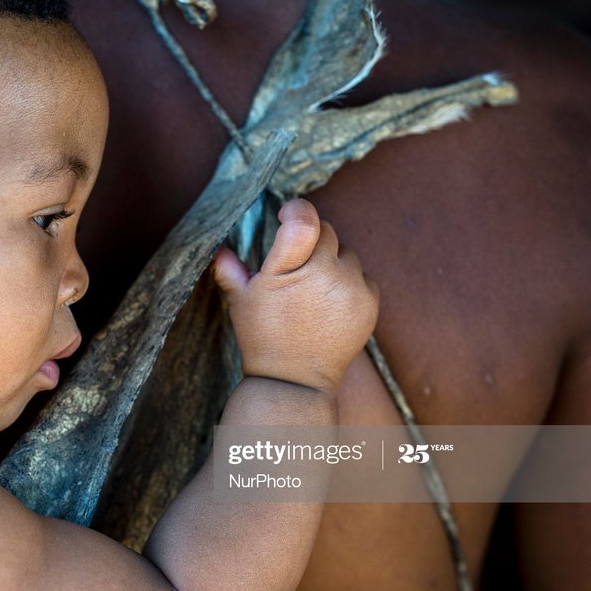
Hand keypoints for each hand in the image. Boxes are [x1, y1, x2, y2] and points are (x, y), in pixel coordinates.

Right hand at [212, 198, 377, 391]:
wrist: (295, 381)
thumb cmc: (262, 338)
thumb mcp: (240, 301)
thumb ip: (229, 269)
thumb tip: (220, 249)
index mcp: (288, 270)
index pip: (304, 220)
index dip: (296, 209)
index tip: (287, 214)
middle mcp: (324, 274)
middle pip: (327, 232)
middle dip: (312, 242)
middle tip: (297, 267)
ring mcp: (351, 289)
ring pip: (346, 254)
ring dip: (332, 263)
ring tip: (314, 291)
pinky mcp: (369, 303)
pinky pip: (362, 276)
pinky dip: (349, 283)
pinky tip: (330, 304)